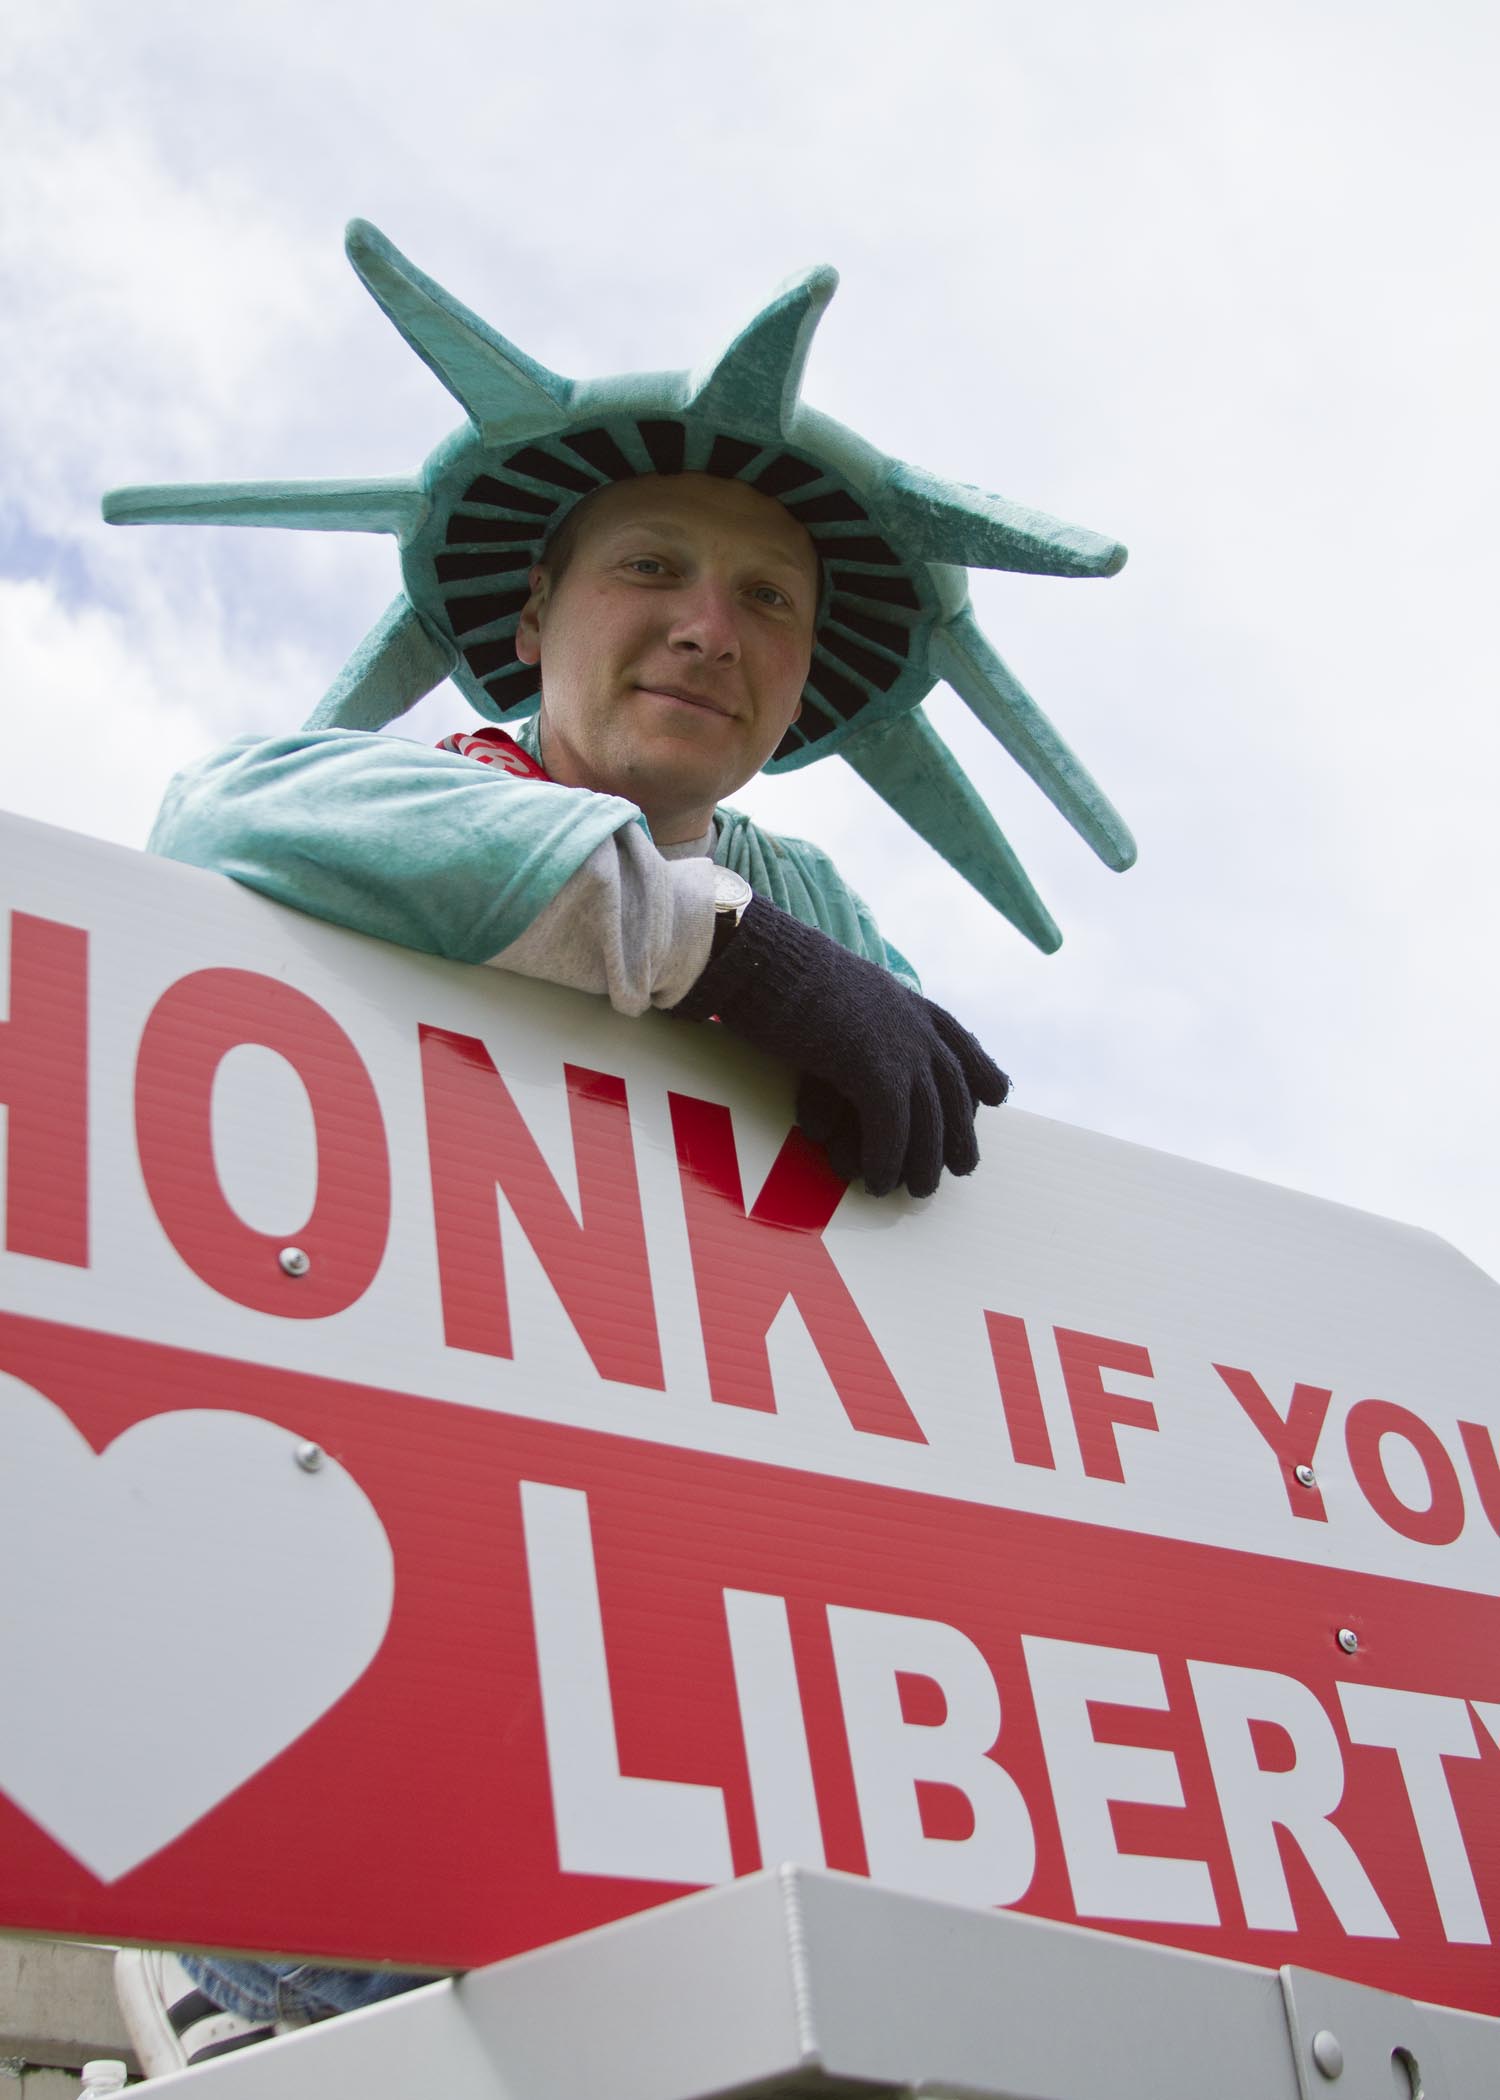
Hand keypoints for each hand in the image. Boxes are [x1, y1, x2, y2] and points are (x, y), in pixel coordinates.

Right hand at [671, 897, 1008, 1196]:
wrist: (761, 956)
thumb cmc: (778, 969)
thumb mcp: (832, 985)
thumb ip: (855, 1009)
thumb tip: (847, 1031)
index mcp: (902, 998)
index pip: (956, 1036)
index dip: (978, 1067)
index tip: (996, 1095)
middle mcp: (911, 1021)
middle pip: (951, 1087)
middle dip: (959, 1130)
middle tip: (963, 1166)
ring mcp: (898, 1044)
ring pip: (928, 1116)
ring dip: (924, 1159)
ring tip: (919, 1191)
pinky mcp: (873, 1067)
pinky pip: (891, 1127)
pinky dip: (886, 1159)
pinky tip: (876, 1182)